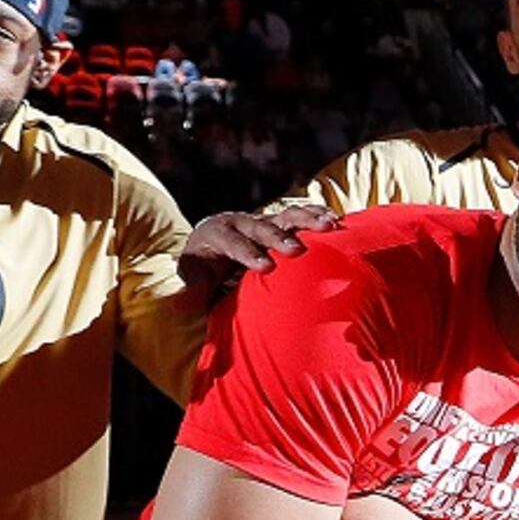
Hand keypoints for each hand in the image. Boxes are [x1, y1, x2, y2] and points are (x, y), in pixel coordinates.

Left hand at [179, 201, 334, 291]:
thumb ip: (192, 290)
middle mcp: (241, 222)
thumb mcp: (193, 278)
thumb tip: (182, 304)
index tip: (265, 267)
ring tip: (329, 225)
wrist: (212, 247)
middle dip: (278, 237)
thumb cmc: (203, 267)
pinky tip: (336, 221)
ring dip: (306, 220)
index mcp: (216, 233)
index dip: (248, 253)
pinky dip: (316, 216)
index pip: (232, 242)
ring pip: (284, 215)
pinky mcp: (280, 224)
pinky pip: (299, 217)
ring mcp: (263, 221)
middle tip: (296, 250)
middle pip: (260, 225)